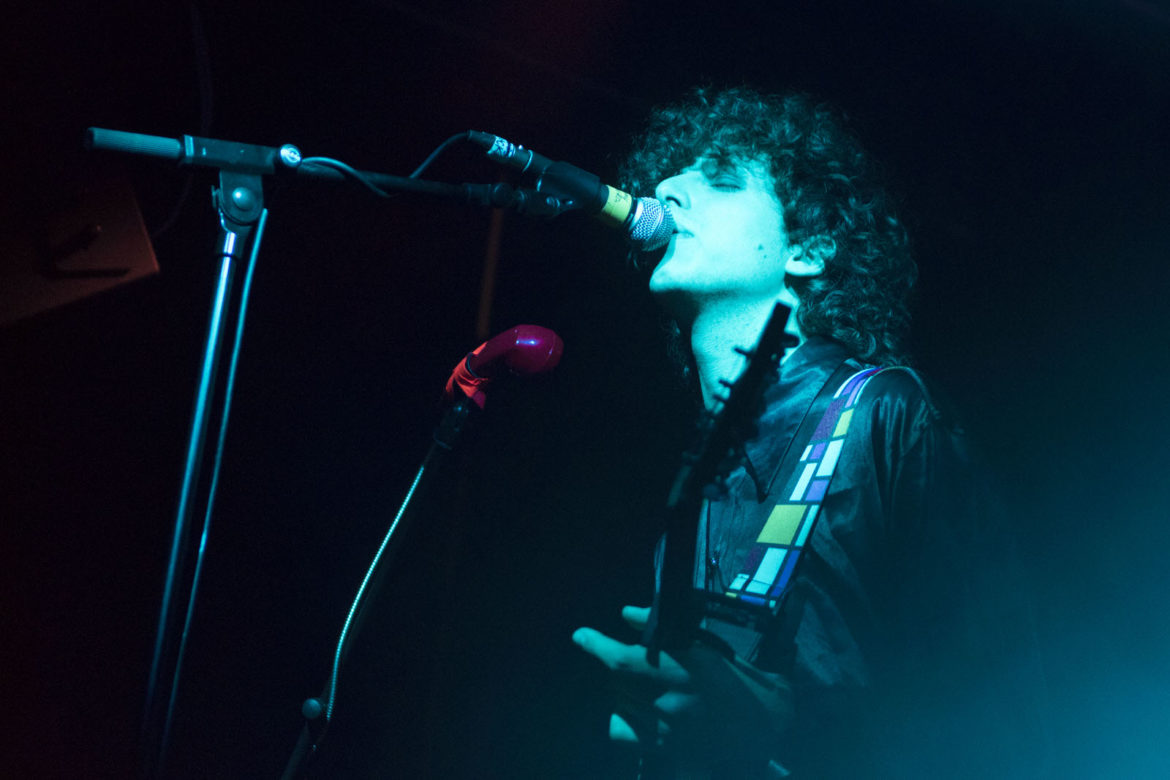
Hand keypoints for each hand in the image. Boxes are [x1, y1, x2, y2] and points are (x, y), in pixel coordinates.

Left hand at [573, 606, 789, 772]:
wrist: (767, 723)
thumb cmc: (739, 677)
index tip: (580, 635)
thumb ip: (662, 626)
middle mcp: (667, 702)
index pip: (622, 659)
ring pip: (618, 705)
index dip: (596, 646)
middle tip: (635, 661)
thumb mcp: (706, 644)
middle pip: (617, 682)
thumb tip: (626, 614)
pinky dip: (624, 719)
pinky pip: (623, 732)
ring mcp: (665, 731)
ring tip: (642, 686)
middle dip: (618, 667)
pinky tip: (638, 712)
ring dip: (622, 691)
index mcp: (680, 670)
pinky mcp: (665, 751)